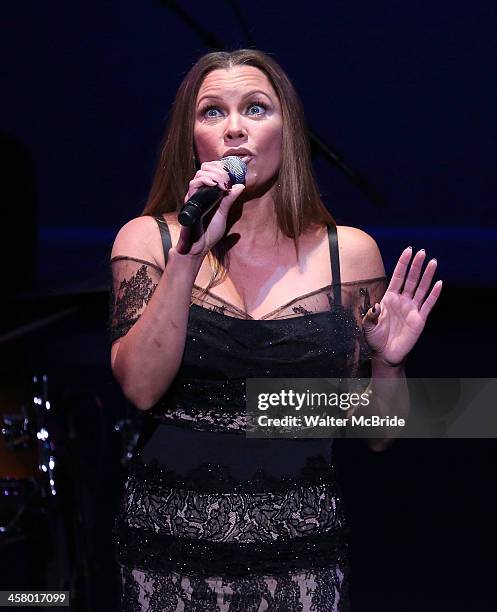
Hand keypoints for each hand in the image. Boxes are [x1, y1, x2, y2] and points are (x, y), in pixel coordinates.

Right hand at [176, 161, 244, 256]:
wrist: (198, 247)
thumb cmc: (209, 233)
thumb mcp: (223, 214)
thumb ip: (230, 199)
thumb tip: (241, 186)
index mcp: (208, 193)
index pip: (212, 171)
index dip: (222, 168)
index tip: (233, 173)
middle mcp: (200, 192)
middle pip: (206, 168)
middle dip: (219, 169)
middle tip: (229, 179)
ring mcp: (194, 195)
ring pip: (200, 173)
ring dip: (215, 174)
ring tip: (224, 183)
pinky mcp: (190, 201)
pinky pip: (194, 184)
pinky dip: (206, 180)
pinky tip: (216, 185)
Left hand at [362, 247, 442, 366]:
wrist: (385, 354)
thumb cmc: (375, 338)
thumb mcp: (367, 326)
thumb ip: (370, 315)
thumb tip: (375, 305)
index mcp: (389, 298)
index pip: (398, 277)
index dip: (402, 264)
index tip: (408, 250)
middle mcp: (402, 301)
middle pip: (411, 279)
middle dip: (416, 265)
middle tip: (422, 252)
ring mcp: (412, 309)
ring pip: (421, 288)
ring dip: (427, 275)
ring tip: (433, 262)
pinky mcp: (419, 319)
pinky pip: (428, 304)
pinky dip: (434, 294)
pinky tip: (439, 283)